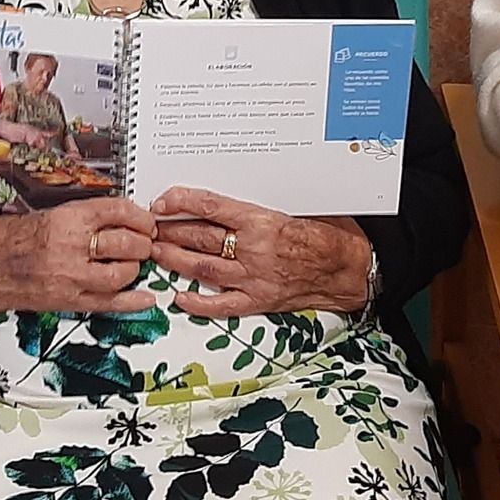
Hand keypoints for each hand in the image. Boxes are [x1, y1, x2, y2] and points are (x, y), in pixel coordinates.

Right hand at [0, 196, 156, 314]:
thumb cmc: (15, 239)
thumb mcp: (53, 213)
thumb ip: (89, 217)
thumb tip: (124, 218)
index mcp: (68, 219)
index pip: (118, 211)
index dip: (140, 216)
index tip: (146, 220)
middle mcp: (71, 247)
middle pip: (126, 243)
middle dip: (142, 243)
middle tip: (144, 242)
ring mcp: (72, 277)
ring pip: (122, 274)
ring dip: (135, 268)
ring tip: (132, 263)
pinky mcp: (70, 301)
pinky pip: (110, 303)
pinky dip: (133, 301)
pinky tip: (146, 296)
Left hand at [149, 187, 370, 316]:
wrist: (351, 269)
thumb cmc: (329, 234)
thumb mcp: (298, 206)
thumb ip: (263, 204)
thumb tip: (228, 194)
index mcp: (262, 222)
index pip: (211, 207)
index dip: (181, 202)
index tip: (162, 201)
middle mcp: (254, 250)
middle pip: (199, 237)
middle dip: (169, 231)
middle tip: (147, 227)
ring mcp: (255, 278)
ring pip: (203, 268)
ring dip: (174, 260)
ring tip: (154, 253)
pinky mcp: (260, 300)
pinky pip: (222, 304)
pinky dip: (198, 302)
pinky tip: (179, 297)